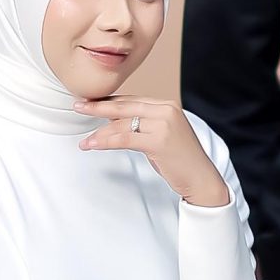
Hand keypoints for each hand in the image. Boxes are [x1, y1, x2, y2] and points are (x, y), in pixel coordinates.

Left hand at [75, 95, 230, 206]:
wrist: (202, 178)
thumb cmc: (180, 160)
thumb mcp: (162, 135)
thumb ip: (144, 124)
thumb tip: (116, 122)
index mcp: (167, 105)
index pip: (131, 100)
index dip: (109, 101)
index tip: (90, 102)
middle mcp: (166, 110)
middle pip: (124, 106)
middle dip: (98, 106)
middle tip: (78, 106)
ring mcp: (164, 124)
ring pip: (122, 124)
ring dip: (99, 132)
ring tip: (84, 139)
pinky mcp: (159, 141)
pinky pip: (125, 138)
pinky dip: (106, 141)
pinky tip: (92, 144)